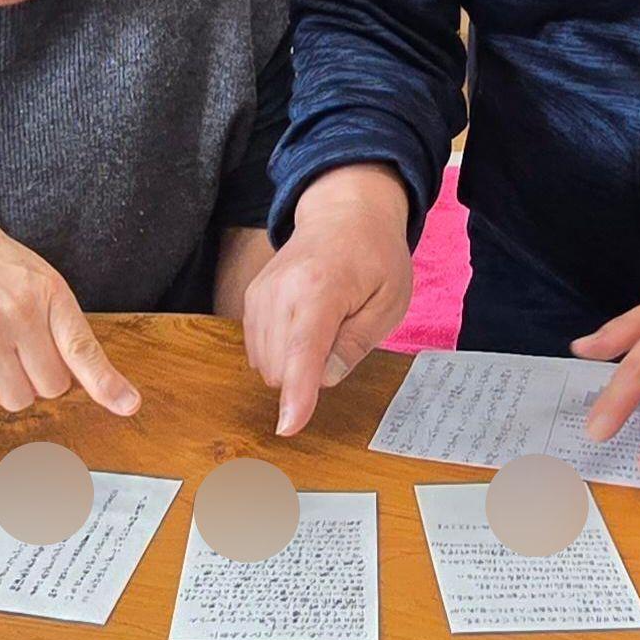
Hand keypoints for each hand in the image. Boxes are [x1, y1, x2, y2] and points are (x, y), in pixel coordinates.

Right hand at [0, 198, 139, 413]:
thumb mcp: (37, 278)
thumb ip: (63, 324)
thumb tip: (89, 381)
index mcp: (48, 293)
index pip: (81, 347)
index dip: (105, 383)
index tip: (127, 404)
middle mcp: (17, 313)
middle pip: (50, 388)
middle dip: (40, 377)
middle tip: (21, 347)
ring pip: (16, 399)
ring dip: (9, 385)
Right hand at [244, 164, 413, 434]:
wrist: (344, 212)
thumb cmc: (375, 257)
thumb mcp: (389, 302)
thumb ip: (356, 343)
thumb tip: (323, 381)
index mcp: (320, 289)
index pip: (303, 352)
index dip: (297, 395)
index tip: (288, 427)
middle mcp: (280, 291)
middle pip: (279, 366)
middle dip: (308, 375)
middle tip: (343, 336)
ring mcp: (259, 294)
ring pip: (264, 363)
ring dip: (293, 365)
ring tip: (327, 325)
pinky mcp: (250, 299)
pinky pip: (256, 350)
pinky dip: (280, 353)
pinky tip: (306, 328)